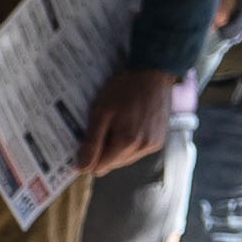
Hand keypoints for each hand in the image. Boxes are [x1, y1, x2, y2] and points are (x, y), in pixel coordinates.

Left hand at [74, 61, 183, 180]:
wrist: (153, 72)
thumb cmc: (125, 89)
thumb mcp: (101, 112)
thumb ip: (91, 143)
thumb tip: (81, 168)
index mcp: (127, 142)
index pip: (100, 167)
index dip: (91, 155)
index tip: (90, 139)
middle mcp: (142, 147)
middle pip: (112, 165)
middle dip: (104, 150)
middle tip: (106, 127)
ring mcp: (153, 145)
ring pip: (125, 160)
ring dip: (117, 148)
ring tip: (119, 124)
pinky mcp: (159, 140)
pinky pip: (137, 152)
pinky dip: (130, 144)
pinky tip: (130, 125)